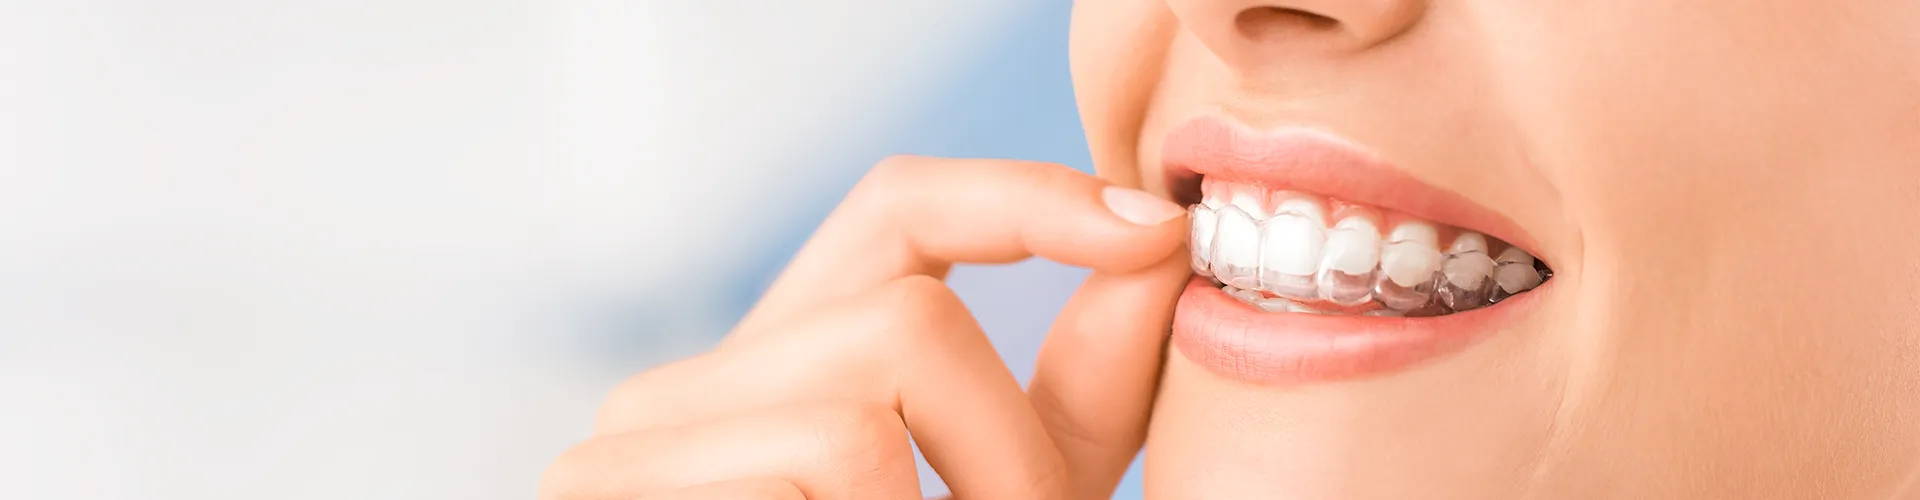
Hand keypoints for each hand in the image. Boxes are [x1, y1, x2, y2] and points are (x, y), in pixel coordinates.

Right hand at [538, 156, 1190, 498]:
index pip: (899, 210)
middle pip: (907, 318)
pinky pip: (813, 475)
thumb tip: (1159, 253)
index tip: (1153, 229)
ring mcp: (624, 454)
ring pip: (858, 421)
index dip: (1027, 198)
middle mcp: (687, 391)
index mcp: (781, 375)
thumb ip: (1069, 402)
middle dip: (1012, 453)